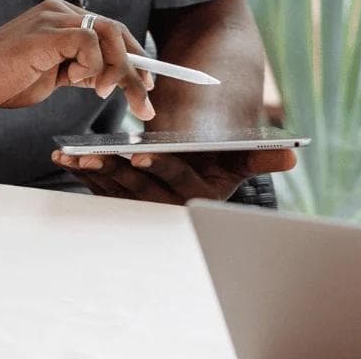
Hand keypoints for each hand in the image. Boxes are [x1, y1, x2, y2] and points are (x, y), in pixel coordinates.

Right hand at [0, 0, 153, 118]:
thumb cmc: (1, 80)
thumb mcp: (52, 76)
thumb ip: (79, 70)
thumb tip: (109, 79)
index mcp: (62, 20)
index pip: (110, 31)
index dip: (134, 57)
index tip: (146, 83)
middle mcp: (60, 13)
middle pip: (116, 32)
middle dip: (135, 68)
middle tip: (143, 98)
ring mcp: (53, 19)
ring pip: (108, 34)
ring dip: (119, 69)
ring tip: (107, 94)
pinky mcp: (46, 33)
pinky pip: (88, 43)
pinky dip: (93, 66)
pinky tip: (79, 81)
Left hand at [51, 149, 297, 203]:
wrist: (200, 159)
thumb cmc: (221, 154)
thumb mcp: (241, 155)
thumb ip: (263, 156)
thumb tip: (294, 154)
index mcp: (200, 195)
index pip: (179, 181)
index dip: (160, 168)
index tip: (140, 155)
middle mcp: (170, 206)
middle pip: (140, 189)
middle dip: (117, 172)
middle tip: (96, 156)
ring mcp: (144, 204)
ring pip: (116, 190)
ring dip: (95, 173)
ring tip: (75, 155)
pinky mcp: (123, 198)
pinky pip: (101, 188)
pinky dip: (83, 173)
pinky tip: (65, 156)